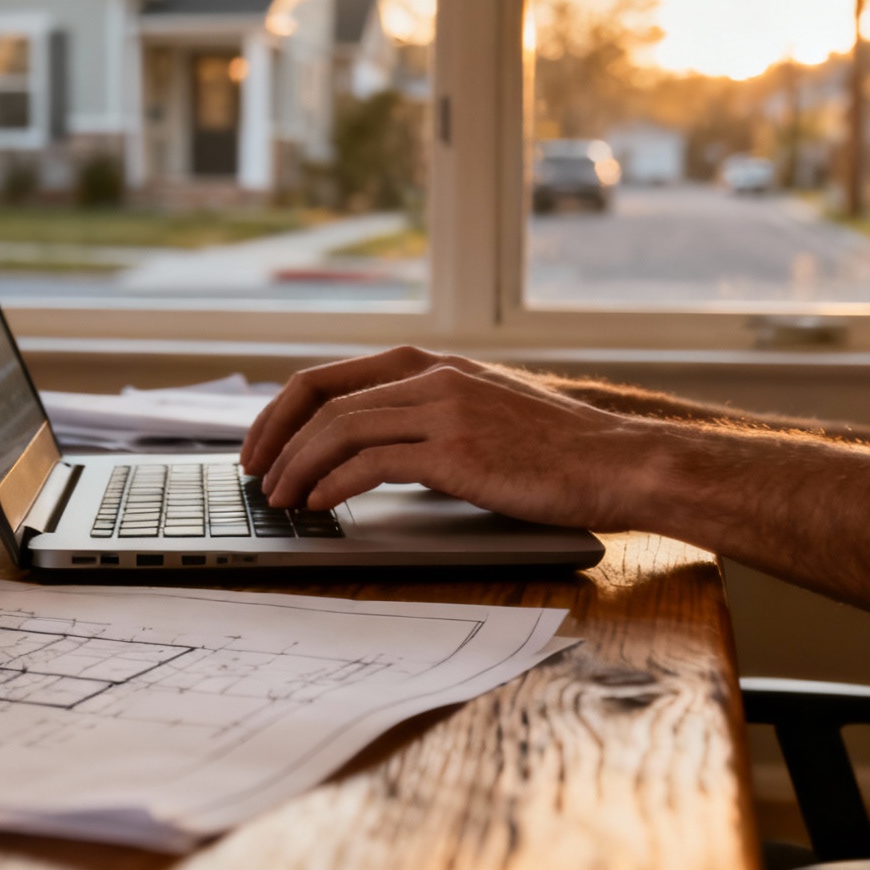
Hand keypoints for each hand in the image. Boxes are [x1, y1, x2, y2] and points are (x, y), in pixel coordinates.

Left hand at [257, 363, 663, 531]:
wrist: (616, 462)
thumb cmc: (555, 450)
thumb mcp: (482, 412)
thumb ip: (429, 416)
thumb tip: (368, 450)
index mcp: (432, 364)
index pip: (329, 376)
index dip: (281, 411)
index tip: (261, 445)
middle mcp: (431, 376)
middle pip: (321, 397)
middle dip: (274, 438)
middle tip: (254, 475)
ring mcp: (443, 409)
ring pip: (339, 428)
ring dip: (296, 466)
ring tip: (279, 499)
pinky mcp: (456, 450)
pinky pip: (371, 462)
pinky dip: (333, 484)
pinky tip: (319, 505)